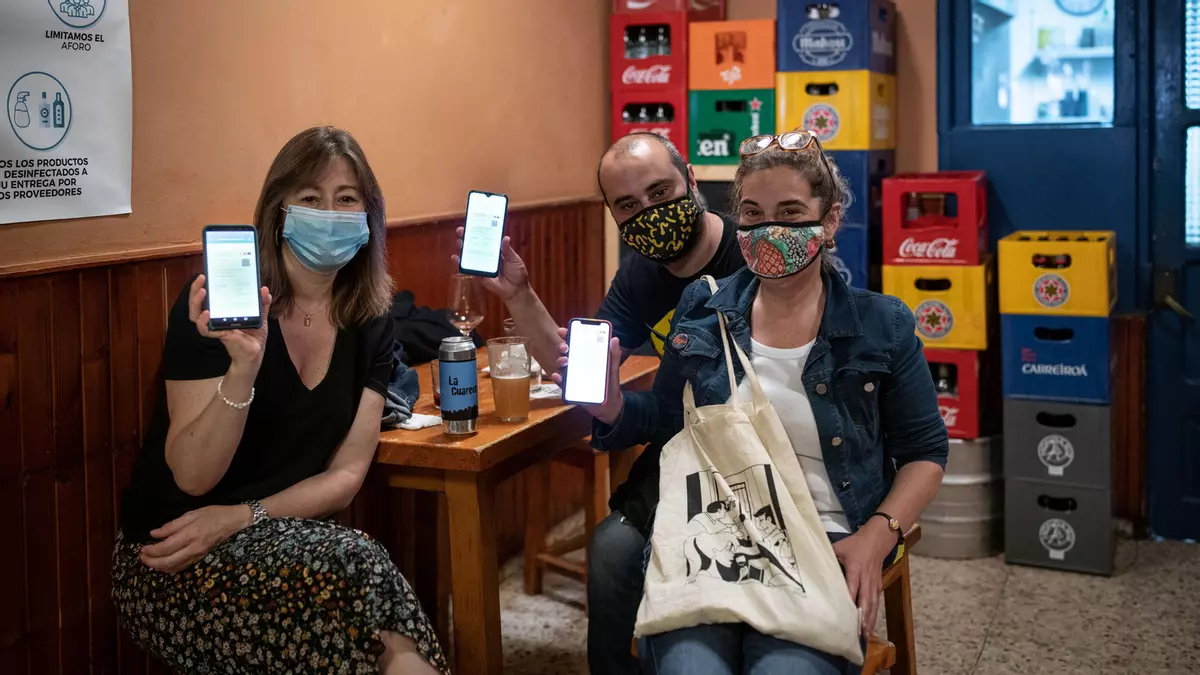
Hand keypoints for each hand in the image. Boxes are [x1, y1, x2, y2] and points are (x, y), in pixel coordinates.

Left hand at [140, 504, 251, 573]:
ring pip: (174, 567)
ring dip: (159, 567)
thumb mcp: (192, 514)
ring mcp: (197, 555)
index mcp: (190, 534)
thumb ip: (172, 525)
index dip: (152, 550)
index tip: (142, 548)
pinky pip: (182, 567)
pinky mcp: (200, 558)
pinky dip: (170, 568)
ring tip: (150, 561)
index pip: (166, 548)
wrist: (234, 521)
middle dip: (152, 562)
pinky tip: (163, 564)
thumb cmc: (213, 514)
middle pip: (168, 562)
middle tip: (142, 557)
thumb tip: (154, 534)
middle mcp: (193, 548)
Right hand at [188, 275, 272, 367]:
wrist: (256, 353)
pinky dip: (203, 322)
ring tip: (202, 291)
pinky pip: (205, 329)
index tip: (206, 274)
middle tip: (202, 278)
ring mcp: (215, 326)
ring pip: (196, 314)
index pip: (208, 296)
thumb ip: (262, 303)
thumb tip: (264, 290)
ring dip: (196, 302)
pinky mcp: (219, 335)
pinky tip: (206, 313)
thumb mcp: (260, 316)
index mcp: (222, 310)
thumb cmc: (254, 336)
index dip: (203, 285)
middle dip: (195, 289)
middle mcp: (215, 318)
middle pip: (197, 303)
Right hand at [451, 227, 529, 300]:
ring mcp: (482, 265)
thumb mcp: (514, 259)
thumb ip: (508, 250)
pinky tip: (456, 258)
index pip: (486, 238)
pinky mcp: (479, 275)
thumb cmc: (517, 274)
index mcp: (496, 250)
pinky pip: (468, 269)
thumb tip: (505, 238)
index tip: (472, 224)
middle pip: (475, 245)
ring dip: (462, 248)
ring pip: (470, 255)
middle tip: (461, 231)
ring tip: (459, 242)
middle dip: (467, 237)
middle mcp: (487, 256)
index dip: (479, 231)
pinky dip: (461, 264)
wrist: (516, 290)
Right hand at [550, 326, 623, 424]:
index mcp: (587, 356)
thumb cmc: (610, 384)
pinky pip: (562, 383)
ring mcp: (573, 376)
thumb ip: (614, 355)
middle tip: (565, 347)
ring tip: (565, 361)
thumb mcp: (612, 368)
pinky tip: (558, 376)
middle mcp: (577, 364)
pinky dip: (558, 379)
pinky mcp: (571, 388)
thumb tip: (615, 339)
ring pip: (562, 367)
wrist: (609, 406)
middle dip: (562, 347)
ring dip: (560, 361)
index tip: (563, 331)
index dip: (568, 335)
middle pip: (566, 353)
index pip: (575, 343)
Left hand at [831, 518, 896, 636]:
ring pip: (872, 603)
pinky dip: (873, 614)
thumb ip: (826, 556)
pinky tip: (870, 625)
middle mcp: (866, 578)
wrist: (877, 539)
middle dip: (863, 617)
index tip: (845, 615)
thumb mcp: (839, 547)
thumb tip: (810, 564)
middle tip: (859, 633)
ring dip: (870, 619)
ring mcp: (873, 583)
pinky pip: (876, 601)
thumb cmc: (855, 544)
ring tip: (866, 635)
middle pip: (865, 600)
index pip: (852, 587)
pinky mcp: (878, 585)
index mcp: (855, 568)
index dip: (850, 601)